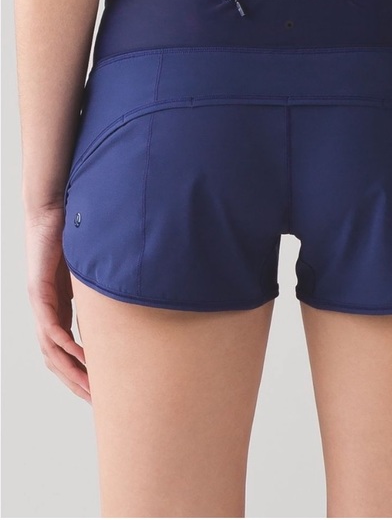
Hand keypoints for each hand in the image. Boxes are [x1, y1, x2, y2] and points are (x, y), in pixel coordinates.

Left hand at [25, 205, 90, 403]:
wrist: (53, 211)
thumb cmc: (74, 239)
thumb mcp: (92, 275)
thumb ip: (102, 294)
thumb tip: (129, 302)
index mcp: (57, 310)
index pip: (64, 352)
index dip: (78, 373)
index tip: (98, 391)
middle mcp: (45, 312)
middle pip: (55, 359)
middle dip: (75, 382)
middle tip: (96, 402)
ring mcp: (40, 303)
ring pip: (50, 349)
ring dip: (71, 371)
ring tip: (90, 388)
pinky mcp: (39, 290)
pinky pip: (52, 326)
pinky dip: (66, 345)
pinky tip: (82, 357)